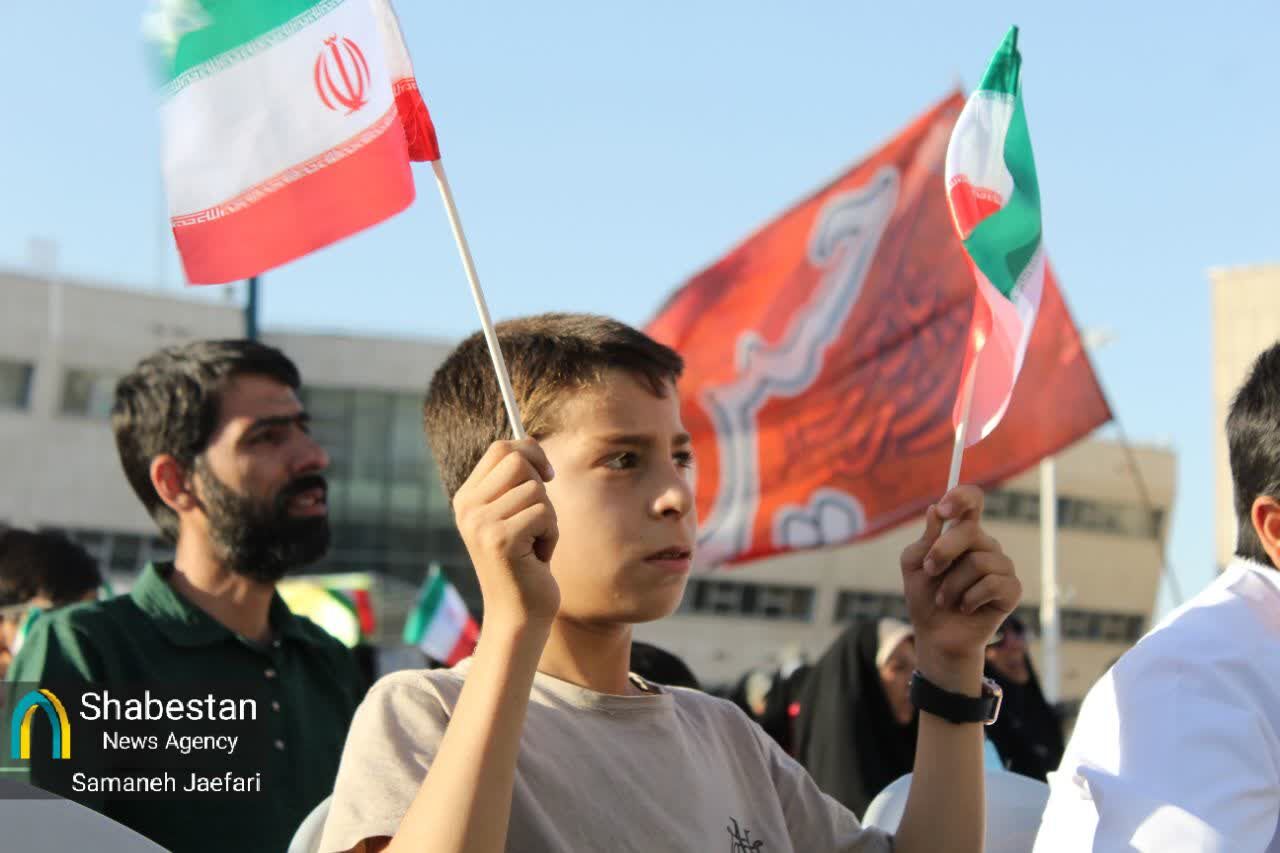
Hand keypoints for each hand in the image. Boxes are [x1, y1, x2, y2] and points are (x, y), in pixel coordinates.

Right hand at [453, 439, 560, 625]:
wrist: (518, 613)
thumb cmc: (524, 561)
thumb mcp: (514, 514)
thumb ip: (515, 480)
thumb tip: (528, 439)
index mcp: (467, 498)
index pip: (500, 448)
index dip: (531, 453)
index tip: (546, 476)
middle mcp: (467, 508)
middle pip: (517, 460)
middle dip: (541, 485)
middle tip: (538, 518)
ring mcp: (480, 523)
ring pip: (536, 490)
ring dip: (549, 517)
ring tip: (534, 543)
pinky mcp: (500, 540)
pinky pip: (544, 514)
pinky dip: (551, 535)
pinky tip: (537, 556)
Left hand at [900, 485, 1019, 690]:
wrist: (936, 635)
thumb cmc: (925, 598)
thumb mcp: (915, 566)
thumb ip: (924, 540)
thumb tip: (934, 511)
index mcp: (962, 534)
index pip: (972, 501)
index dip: (961, 498)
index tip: (943, 510)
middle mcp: (985, 546)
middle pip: (970, 531)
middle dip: (943, 552)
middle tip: (930, 571)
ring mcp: (1001, 567)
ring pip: (978, 561)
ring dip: (952, 584)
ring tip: (945, 599)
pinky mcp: (1011, 590)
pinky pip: (993, 583)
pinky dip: (970, 598)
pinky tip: (965, 608)